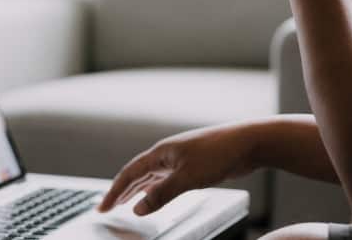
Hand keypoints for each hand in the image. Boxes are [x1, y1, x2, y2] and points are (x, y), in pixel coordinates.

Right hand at [96, 123, 257, 215]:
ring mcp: (179, 158)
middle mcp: (167, 153)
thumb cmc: (219, 153)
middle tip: (107, 206)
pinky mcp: (192, 164)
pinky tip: (154, 196)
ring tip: (124, 203)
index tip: (102, 207)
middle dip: (121, 191)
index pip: (129, 173)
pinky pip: (165, 179)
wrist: (249, 142)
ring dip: (137, 190)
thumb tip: (138, 209)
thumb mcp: (187, 178)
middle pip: (137, 174)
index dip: (114, 192)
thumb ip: (161, 195)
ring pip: (151, 177)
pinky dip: (154, 189)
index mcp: (161, 152)